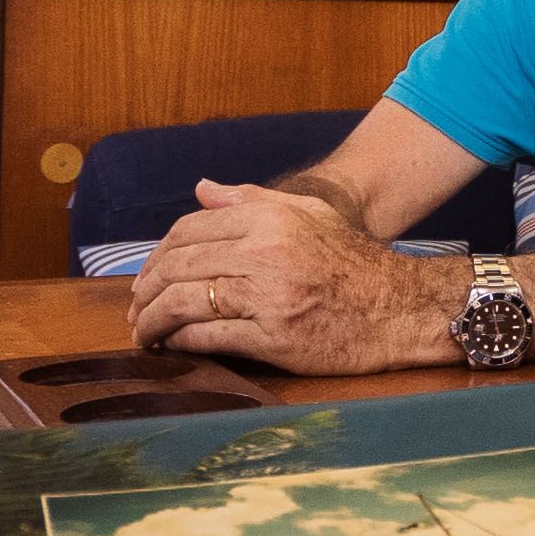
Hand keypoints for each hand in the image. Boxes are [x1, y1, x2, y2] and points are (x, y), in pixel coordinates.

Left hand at [125, 179, 454, 374]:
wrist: (399, 309)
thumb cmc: (353, 262)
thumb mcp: (308, 214)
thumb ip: (252, 199)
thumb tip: (202, 189)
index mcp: (268, 220)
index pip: (189, 231)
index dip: (158, 255)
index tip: (148, 274)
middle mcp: (265, 253)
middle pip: (179, 267)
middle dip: (146, 289)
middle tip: (135, 306)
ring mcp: (268, 297)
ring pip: (184, 303)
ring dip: (152, 320)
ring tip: (142, 332)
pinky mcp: (274, 337)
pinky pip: (209, 337)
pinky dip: (180, 342)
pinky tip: (170, 346)